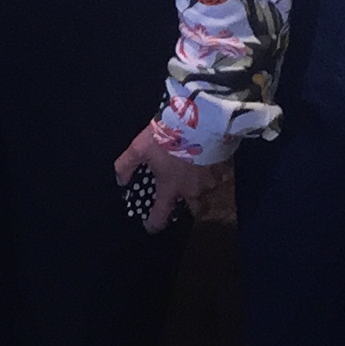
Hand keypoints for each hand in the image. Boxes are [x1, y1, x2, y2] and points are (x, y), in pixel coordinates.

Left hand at [112, 119, 221, 233]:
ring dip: (204, 191)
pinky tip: (211, 166)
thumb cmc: (167, 136)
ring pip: (210, 194)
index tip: (150, 226)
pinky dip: (216, 175)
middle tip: (184, 202)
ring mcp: (212, 180)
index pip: (161, 215)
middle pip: (196, 211)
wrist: (199, 119)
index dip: (154, 223)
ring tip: (199, 181)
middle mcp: (193, 190)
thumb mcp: (140, 147)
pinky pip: (221, 177)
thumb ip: (127, 165)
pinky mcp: (225, 167)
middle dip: (191, 210)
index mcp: (171, 188)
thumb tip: (120, 180)